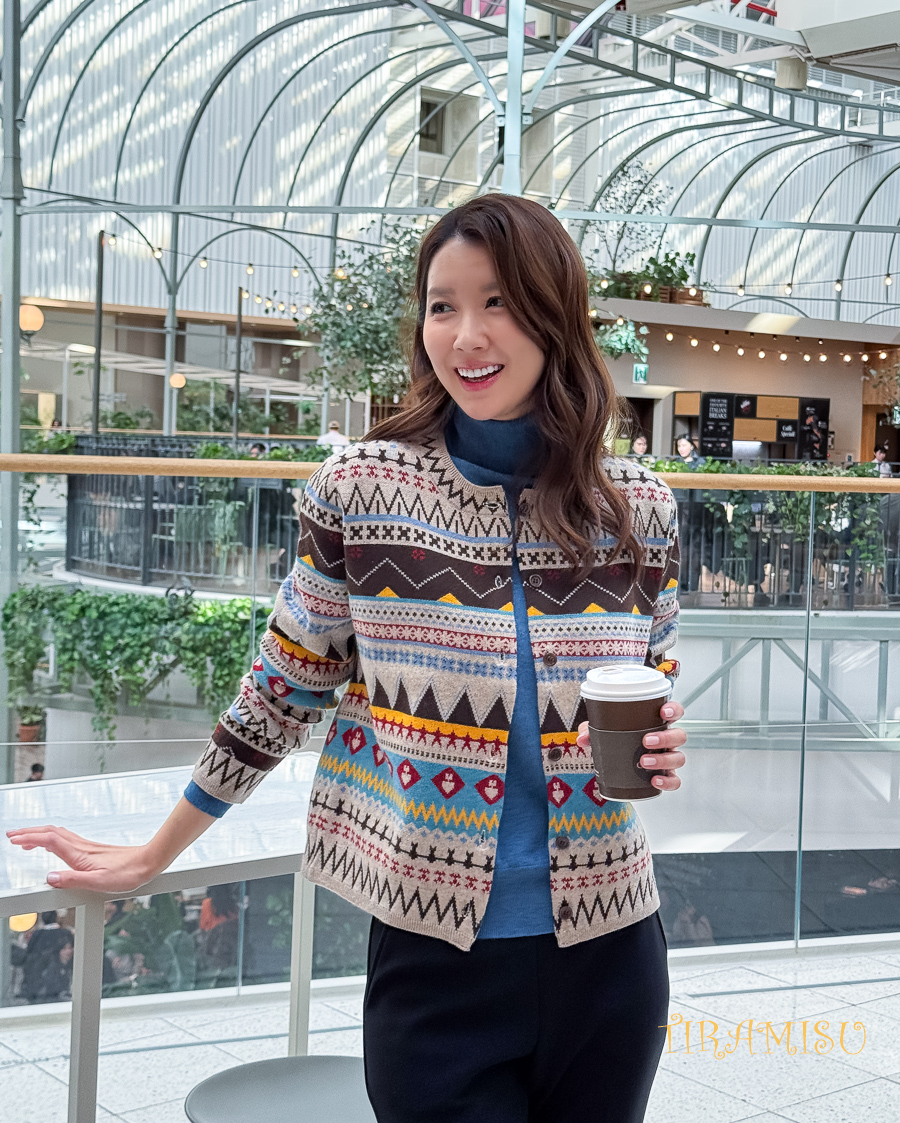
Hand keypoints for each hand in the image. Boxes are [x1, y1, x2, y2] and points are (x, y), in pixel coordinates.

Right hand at [5, 825, 156, 892]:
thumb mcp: (98, 883)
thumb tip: (50, 878)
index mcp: (79, 855)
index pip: (49, 840)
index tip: (14, 839)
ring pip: (57, 834)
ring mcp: (87, 847)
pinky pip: (65, 838)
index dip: (29, 838)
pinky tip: (51, 845)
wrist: (147, 862)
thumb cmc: (127, 874)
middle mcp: (81, 847)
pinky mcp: (92, 849)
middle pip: (50, 832)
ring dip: (39, 834)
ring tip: (25, 840)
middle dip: (29, 832)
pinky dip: (51, 838)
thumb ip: (73, 880)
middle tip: (12, 835)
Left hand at [576, 699, 686, 792]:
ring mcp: (668, 757)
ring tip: (643, 761)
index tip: (663, 713)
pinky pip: (674, 780)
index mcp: (656, 723)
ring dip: (663, 759)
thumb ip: (591, 731)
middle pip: (679, 735)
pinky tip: (655, 781)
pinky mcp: (666, 776)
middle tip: (646, 741)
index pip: (674, 712)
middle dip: (665, 738)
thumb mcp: (603, 732)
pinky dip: (667, 781)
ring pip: (678, 757)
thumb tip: (582, 738)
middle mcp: (667, 740)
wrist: (617, 764)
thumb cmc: (617, 740)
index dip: (673, 710)